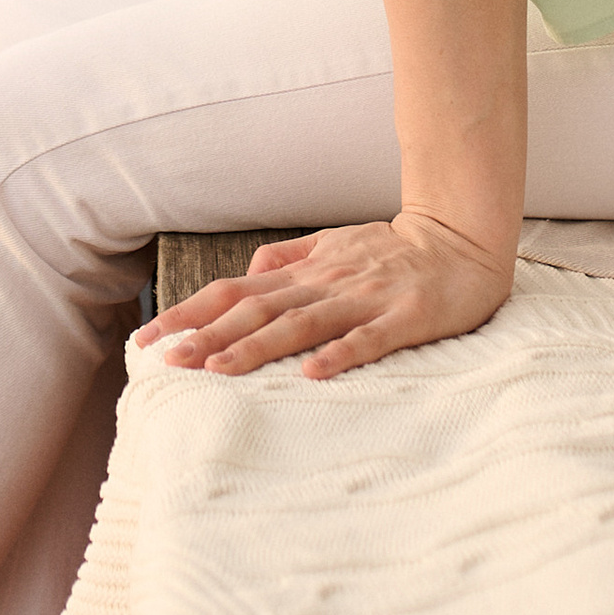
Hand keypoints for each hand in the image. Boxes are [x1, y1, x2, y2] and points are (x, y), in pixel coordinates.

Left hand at [133, 211, 512, 382]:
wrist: (464, 240)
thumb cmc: (396, 250)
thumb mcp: (335, 244)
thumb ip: (289, 260)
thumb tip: (246, 276)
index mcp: (307, 271)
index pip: (235, 292)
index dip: (191, 312)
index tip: (149, 338)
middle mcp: (327, 283)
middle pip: (257, 309)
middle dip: (208, 333)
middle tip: (166, 359)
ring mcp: (364, 300)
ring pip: (302, 324)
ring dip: (257, 347)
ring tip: (217, 369)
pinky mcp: (404, 318)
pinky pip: (368, 338)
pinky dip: (339, 354)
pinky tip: (312, 374)